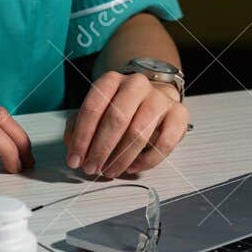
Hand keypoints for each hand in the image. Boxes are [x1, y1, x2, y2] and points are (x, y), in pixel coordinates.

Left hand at [65, 71, 187, 177]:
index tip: (75, 159)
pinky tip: (133, 168)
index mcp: (111, 80)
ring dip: (121, 158)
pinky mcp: (178, 114)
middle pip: (116, 119)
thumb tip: (73, 149)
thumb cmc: (120, 108)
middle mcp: (136, 84)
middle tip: (91, 168)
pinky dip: (146, 161)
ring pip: (139, 133)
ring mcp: (159, 98)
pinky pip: (164, 143)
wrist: (154, 99)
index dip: (82, 137)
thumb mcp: (96, 111)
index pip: (93, 107)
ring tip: (110, 171)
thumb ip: (78, 127)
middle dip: (100, 149)